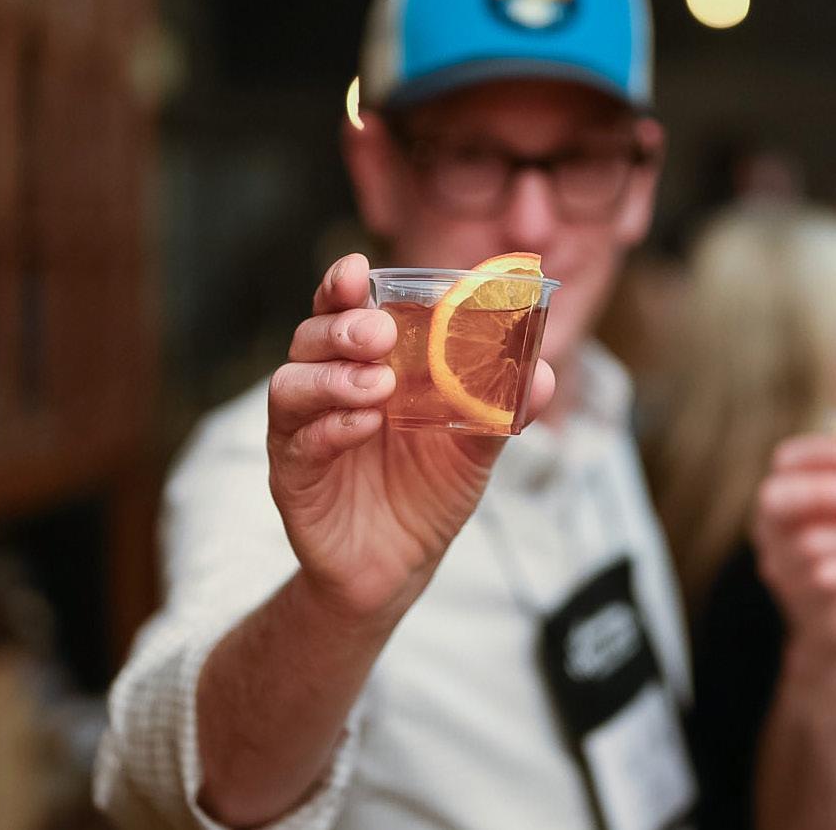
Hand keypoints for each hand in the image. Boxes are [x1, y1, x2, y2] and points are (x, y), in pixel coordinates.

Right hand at [267, 253, 555, 622]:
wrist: (399, 566)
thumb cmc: (430, 488)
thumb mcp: (474, 445)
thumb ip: (501, 407)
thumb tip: (543, 373)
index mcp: (368, 363)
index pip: (346, 309)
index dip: (344, 284)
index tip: (360, 269)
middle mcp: (327, 387)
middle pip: (312, 335)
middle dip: (343, 327)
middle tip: (380, 334)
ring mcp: (303, 431)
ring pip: (292, 384)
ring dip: (334, 377)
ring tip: (378, 386)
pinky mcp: (292, 477)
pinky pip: (299, 443)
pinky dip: (331, 428)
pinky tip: (365, 427)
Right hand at [753, 434, 835, 663]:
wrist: (834, 623)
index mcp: (785, 495)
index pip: (784, 461)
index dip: (814, 452)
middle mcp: (771, 527)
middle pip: (776, 500)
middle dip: (820, 490)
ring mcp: (781, 564)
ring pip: (810, 544)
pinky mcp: (800, 595)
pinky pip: (827, 577)